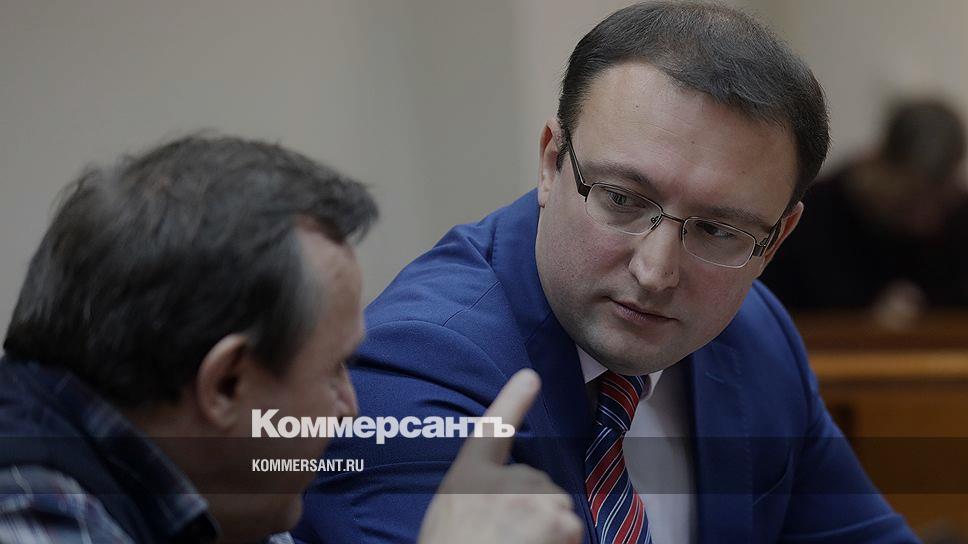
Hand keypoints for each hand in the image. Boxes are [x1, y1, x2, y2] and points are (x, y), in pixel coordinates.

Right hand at [417, 369, 582, 543]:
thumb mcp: (452, 515)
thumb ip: (479, 496)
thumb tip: (510, 494)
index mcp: (469, 475)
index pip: (492, 429)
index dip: (512, 400)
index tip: (529, 376)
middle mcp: (503, 478)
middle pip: (536, 484)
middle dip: (531, 509)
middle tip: (503, 539)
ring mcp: (534, 497)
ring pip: (556, 509)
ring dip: (547, 529)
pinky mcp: (559, 521)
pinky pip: (569, 530)